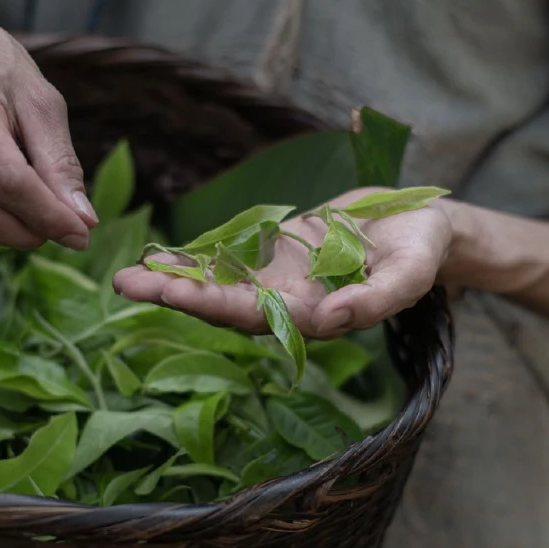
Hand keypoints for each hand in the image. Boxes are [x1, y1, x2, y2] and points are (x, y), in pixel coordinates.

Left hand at [113, 188, 456, 339]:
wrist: (420, 227)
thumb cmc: (421, 253)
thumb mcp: (409, 275)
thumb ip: (374, 300)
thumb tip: (329, 320)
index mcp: (318, 314)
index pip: (259, 316)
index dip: (216, 306)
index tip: (177, 295)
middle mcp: (290, 303)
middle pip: (225, 304)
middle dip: (177, 295)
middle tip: (127, 286)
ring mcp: (279, 279)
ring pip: (220, 283)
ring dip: (175, 280)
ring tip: (126, 276)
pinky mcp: (275, 254)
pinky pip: (230, 258)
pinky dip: (196, 258)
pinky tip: (159, 255)